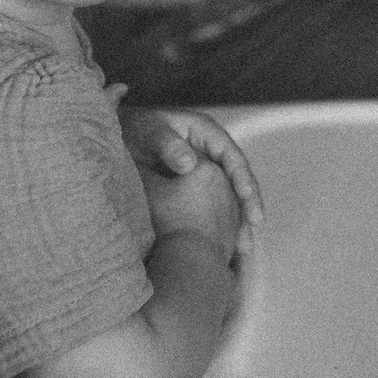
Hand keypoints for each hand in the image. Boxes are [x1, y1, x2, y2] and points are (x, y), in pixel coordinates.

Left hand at [125, 106, 262, 248]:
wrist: (123, 137)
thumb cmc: (137, 130)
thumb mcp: (151, 133)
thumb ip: (168, 146)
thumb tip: (189, 164)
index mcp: (208, 133)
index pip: (233, 158)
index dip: (243, 179)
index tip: (247, 199)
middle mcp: (214, 151)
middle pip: (240, 180)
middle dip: (249, 205)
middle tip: (253, 227)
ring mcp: (209, 169)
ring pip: (232, 196)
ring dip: (239, 220)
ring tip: (243, 247)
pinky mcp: (200, 185)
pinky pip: (217, 205)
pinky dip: (224, 224)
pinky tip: (226, 246)